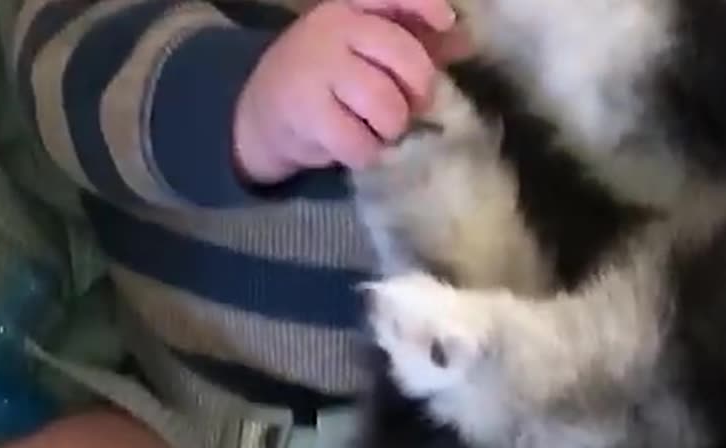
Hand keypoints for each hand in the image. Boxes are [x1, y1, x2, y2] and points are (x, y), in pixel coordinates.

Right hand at [233, 0, 460, 182]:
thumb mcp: (364, 53)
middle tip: (405, 109)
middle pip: (407, 60)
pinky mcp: (305, 110)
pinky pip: (361, 142)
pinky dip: (365, 154)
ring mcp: (316, 67)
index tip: (448, 24)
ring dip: (389, 129)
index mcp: (350, 9)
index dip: (422, 5)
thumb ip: (411, 44)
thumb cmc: (327, 82)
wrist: (260, 113)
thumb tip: (466, 40)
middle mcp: (333, 28)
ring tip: (373, 129)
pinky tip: (352, 147)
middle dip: (418, 94)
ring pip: (387, 106)